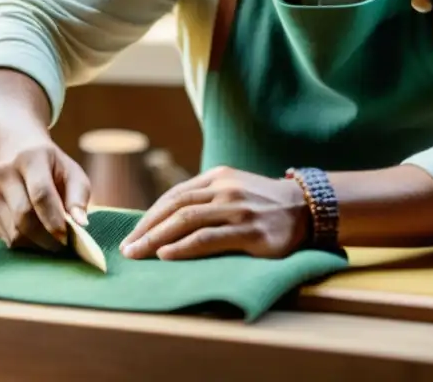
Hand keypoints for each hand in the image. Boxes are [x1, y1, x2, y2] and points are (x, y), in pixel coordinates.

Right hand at [0, 137, 90, 252]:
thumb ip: (79, 196)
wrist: (16, 152)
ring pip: (14, 233)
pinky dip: (24, 243)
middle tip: (63, 246)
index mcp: (31, 158)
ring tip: (51, 237)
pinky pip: (6, 239)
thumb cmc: (52, 167)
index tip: (67, 238)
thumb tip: (81, 224)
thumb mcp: (72, 172)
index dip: (54, 219)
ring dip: (36, 244)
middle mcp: (5, 173)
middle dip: (46, 238)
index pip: (40, 194)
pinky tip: (33, 231)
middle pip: (23, 217)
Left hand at [119, 166, 309, 260]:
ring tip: (138, 254)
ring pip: (187, 220)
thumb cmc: (264, 203)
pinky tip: (166, 255)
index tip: (132, 233)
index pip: (175, 194)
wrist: (306, 208)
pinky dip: (183, 247)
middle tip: (127, 248)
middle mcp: (225, 189)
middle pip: (175, 206)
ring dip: (157, 238)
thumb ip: (207, 197)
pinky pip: (209, 238)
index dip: (150, 215)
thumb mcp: (235, 188)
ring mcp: (238, 209)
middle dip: (146, 228)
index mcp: (218, 176)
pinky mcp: (250, 231)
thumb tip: (167, 219)